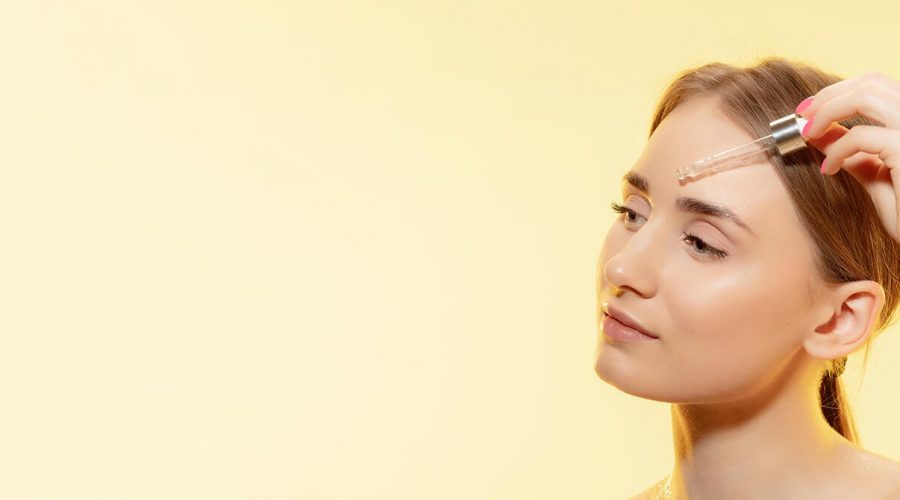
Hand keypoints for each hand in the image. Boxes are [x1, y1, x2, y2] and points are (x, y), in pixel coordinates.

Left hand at [796, 70, 899, 242]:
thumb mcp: (876, 176)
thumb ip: (852, 153)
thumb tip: (819, 134)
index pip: (877, 84)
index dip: (839, 90)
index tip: (809, 109)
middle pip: (871, 81)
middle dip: (828, 95)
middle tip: (802, 115)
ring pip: (866, 95)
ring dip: (828, 110)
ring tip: (808, 133)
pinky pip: (860, 136)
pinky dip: (836, 150)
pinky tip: (827, 169)